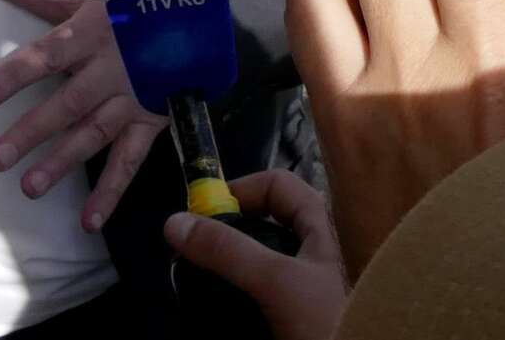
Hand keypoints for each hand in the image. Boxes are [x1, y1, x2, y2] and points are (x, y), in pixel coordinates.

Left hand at [0, 0, 165, 231]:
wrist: (199, 16)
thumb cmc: (128, 4)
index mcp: (87, 34)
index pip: (44, 57)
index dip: (13, 76)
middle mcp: (107, 70)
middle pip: (66, 104)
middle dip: (32, 132)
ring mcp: (131, 99)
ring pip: (94, 134)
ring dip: (62, 162)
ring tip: (29, 187)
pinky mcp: (151, 122)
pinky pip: (130, 161)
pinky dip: (111, 192)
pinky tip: (90, 220)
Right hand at [164, 171, 347, 339]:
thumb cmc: (330, 320)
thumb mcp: (278, 283)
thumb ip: (229, 251)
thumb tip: (174, 222)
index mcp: (325, 229)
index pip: (277, 184)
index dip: (241, 190)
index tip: (206, 216)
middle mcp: (321, 252)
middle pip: (267, 224)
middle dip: (232, 232)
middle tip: (202, 252)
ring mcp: (313, 287)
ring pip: (265, 262)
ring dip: (236, 267)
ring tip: (210, 282)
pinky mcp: (304, 316)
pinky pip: (267, 295)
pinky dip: (245, 297)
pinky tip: (231, 310)